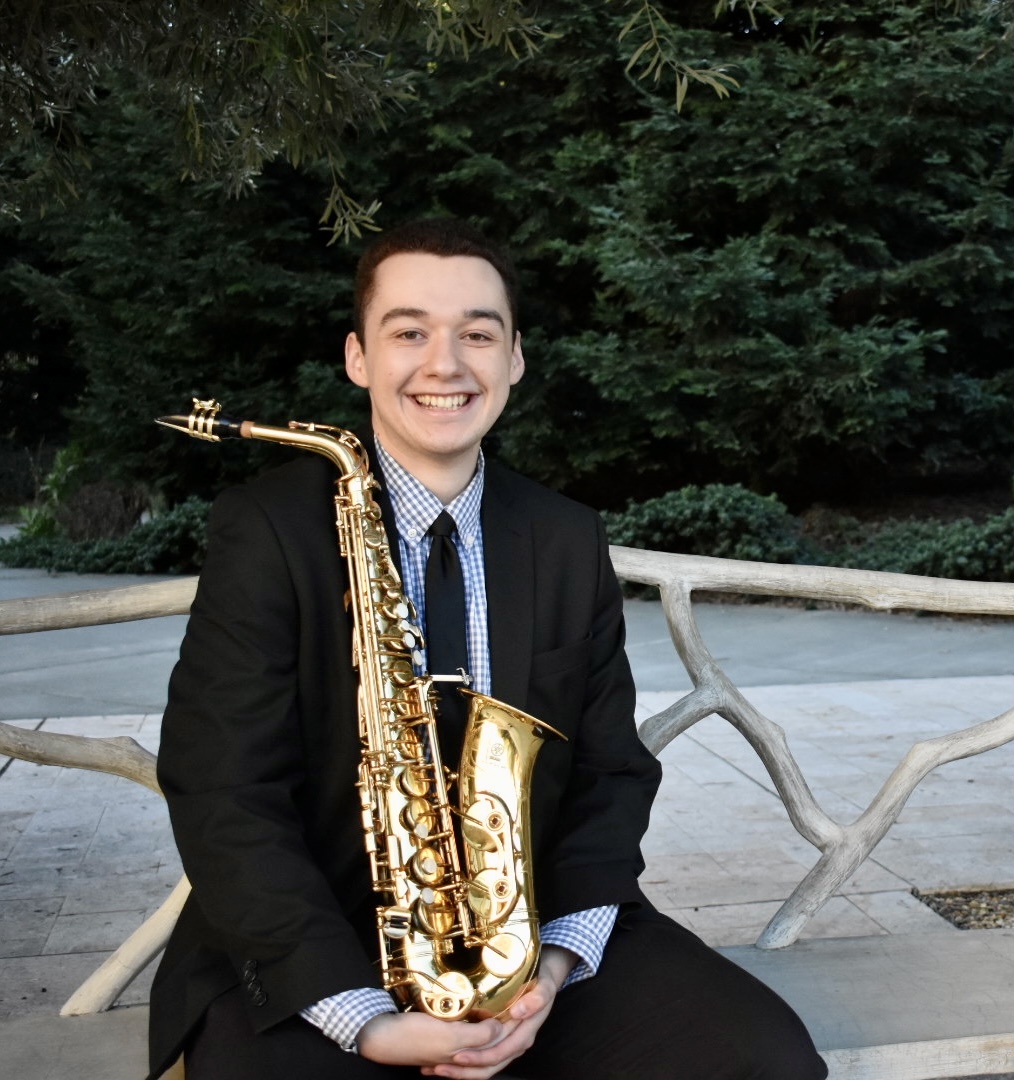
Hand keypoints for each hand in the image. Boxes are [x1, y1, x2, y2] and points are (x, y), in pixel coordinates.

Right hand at [357, 1010, 506, 1069]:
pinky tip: (474, 1012)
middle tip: (513, 1002)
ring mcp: (449, 1049)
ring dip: (488, 1025)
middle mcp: (460, 1055)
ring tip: (497, 1007)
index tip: (519, 1004)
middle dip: (502, 1027)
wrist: (383, 1036)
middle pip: (490, 1043)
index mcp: (465, 1056)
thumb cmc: (414, 1036)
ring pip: (478, 1038)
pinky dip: (473, 1025)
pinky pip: (463, 1034)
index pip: (496, 1044)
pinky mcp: (441, 1040)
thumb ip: (477, 1036)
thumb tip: (500, 1028)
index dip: (510, 1026)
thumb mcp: (450, 1035)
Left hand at [418, 945, 577, 1079]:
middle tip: (439, 1066)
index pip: (499, 1053)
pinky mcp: (500, 1041)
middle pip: (489, 1066)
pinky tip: (447, 1061)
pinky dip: (466, 1063)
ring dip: (461, 1071)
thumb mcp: (544, 988)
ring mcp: (508, 1045)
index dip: (479, 1057)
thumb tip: (519, 1012)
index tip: (458, 1055)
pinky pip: (483, 1058)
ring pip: (484, 1067)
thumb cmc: (541, 984)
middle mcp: (516, 1045)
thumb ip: (535, 1000)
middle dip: (464, 1070)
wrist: (544, 982)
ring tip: (437, 1068)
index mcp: (524, 1035)